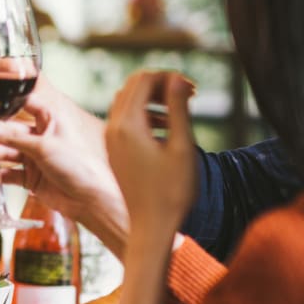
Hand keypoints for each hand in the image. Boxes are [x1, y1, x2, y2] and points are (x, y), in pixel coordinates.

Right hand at [0, 75, 128, 254]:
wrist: (89, 199)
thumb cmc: (79, 166)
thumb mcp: (44, 147)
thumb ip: (14, 138)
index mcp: (49, 119)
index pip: (25, 103)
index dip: (6, 104)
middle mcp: (40, 136)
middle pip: (9, 130)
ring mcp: (34, 157)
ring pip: (6, 152)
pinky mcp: (30, 176)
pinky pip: (9, 173)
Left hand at [106, 70, 195, 243]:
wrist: (152, 226)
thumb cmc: (172, 191)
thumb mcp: (182, 146)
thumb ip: (177, 108)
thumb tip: (176, 78)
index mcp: (127, 125)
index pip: (143, 80)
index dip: (169, 77)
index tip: (193, 90)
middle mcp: (112, 129)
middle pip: (132, 86)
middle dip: (160, 84)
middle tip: (190, 94)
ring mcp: (110, 140)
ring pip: (126, 102)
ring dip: (152, 98)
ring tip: (180, 108)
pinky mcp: (114, 151)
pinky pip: (124, 119)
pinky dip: (143, 114)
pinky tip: (166, 126)